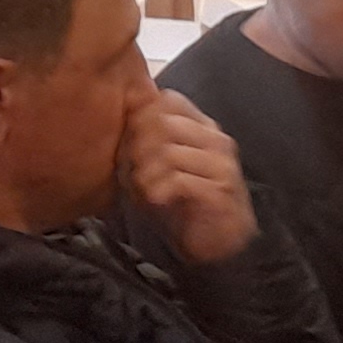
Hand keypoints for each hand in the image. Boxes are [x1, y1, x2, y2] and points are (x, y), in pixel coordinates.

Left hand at [125, 93, 255, 265]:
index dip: (140, 116)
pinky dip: (158, 190)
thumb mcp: (159, 166)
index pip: (168, 100)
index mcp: (203, 126)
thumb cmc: (183, 202)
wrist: (217, 243)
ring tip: (140, 189)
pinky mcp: (221, 190)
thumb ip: (144, 140)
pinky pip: (180, 180)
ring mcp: (222, 164)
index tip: (128, 144)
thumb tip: (120, 117)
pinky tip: (154, 200)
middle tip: (129, 170)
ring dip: (145, 172)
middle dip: (137, 146)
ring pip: (169, 151)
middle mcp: (216, 139)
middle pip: (164, 122)